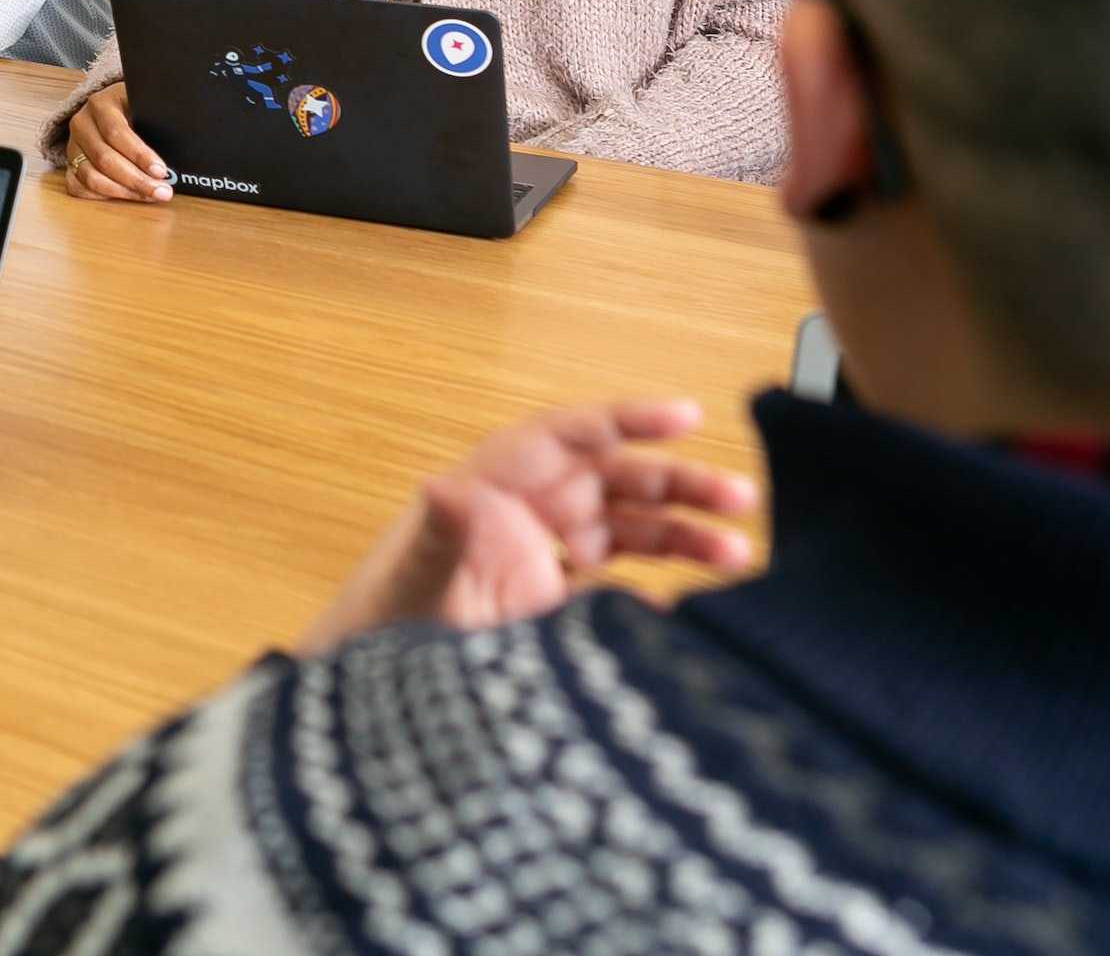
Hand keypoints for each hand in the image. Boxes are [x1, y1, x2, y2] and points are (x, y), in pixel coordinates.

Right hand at [62, 82, 169, 201]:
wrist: (111, 105)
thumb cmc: (133, 106)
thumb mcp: (144, 102)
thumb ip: (157, 118)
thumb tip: (184, 144)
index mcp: (100, 104)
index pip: (117, 133)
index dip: (140, 155)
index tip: (161, 170)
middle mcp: (81, 124)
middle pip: (105, 159)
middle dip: (137, 180)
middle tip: (161, 191)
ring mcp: (73, 146)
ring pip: (91, 177)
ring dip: (123, 192)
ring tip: (148, 196)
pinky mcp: (70, 164)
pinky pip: (78, 187)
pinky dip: (102, 196)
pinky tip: (125, 197)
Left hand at [295, 400, 757, 655]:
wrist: (368, 694)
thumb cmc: (381, 625)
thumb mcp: (415, 578)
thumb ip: (441, 535)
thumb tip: (447, 488)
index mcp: (493, 488)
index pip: (569, 436)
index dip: (627, 420)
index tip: (685, 416)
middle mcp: (523, 515)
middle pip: (614, 480)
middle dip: (677, 484)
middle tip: (740, 498)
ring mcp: (541, 561)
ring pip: (627, 531)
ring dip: (682, 538)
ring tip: (739, 557)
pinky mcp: (551, 609)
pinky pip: (616, 588)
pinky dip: (657, 595)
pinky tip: (694, 614)